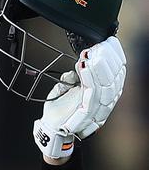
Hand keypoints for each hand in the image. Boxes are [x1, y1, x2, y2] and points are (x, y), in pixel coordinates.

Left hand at [33, 36, 125, 157]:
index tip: (108, 42)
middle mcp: (106, 100)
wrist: (51, 127)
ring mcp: (99, 107)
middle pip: (116, 76)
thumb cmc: (61, 109)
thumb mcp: (68, 86)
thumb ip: (75, 75)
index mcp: (105, 92)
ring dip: (98, 65)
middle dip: (108, 57)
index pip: (118, 70)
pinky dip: (89, 76)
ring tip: (90, 54)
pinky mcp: (88, 112)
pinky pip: (92, 92)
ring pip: (106, 83)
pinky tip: (84, 65)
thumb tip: (80, 64)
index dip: (114, 55)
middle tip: (99, 46)